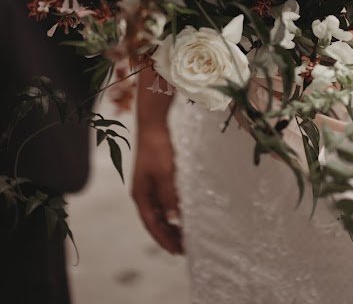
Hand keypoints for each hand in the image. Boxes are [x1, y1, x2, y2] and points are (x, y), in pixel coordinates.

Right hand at [131, 125, 182, 254]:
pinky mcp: (156, 179)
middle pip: (155, 221)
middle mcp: (143, 194)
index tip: (177, 251)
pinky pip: (164, 202)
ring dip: (171, 225)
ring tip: (185, 235)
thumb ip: (168, 197)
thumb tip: (173, 219)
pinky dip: (172, 211)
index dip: (164, 239)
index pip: (152, 225)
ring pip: (160, 213)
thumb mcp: (164, 174)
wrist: (153, 127)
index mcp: (140, 196)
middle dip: (168, 235)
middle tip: (184, 247)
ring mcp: (149, 187)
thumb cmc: (157, 149)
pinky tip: (183, 214)